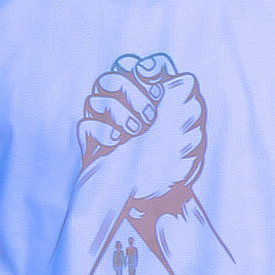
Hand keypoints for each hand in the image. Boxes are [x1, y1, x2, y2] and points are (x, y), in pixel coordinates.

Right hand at [76, 53, 206, 206]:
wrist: (146, 207)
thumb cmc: (168, 170)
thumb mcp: (188, 137)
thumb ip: (187, 105)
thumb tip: (180, 79)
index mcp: (153, 100)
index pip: (145, 67)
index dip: (149, 67)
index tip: (150, 76)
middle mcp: (127, 105)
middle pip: (119, 73)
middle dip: (135, 93)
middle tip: (149, 118)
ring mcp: (105, 120)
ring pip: (97, 94)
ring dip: (119, 112)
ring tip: (133, 133)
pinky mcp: (89, 139)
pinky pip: (86, 123)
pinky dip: (102, 132)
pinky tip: (115, 143)